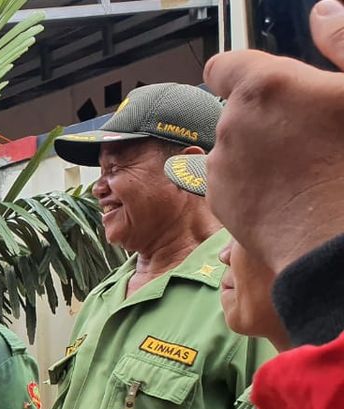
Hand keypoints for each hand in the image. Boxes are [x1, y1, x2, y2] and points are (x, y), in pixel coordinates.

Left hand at [204, 1, 343, 271]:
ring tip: (304, 169)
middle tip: (310, 135)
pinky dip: (252, 184)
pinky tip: (288, 194)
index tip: (265, 87)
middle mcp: (231, 122)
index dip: (241, 72)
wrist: (339, 242)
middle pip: (238, 109)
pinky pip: (232, 182)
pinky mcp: (220, 202)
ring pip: (235, 147)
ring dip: (259, 151)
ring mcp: (222, 165)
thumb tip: (322, 12)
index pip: (224, 66)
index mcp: (266, 85)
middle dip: (265, 115)